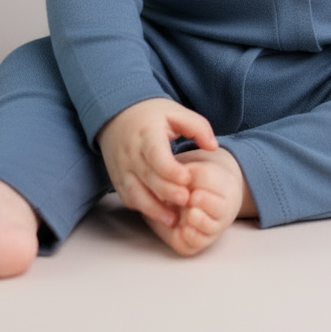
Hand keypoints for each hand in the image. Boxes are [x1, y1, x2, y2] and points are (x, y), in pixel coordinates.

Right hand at [97, 98, 218, 228]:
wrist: (117, 116)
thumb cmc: (153, 115)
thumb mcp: (176, 112)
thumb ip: (198, 127)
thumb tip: (213, 146)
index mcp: (147, 133)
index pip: (156, 154)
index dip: (171, 170)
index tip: (187, 179)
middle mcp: (131, 152)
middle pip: (148, 176)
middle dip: (167, 192)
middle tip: (187, 201)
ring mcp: (122, 167)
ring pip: (135, 193)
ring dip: (154, 209)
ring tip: (174, 219)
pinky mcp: (118, 179)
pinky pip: (128, 198)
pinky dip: (143, 208)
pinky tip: (160, 215)